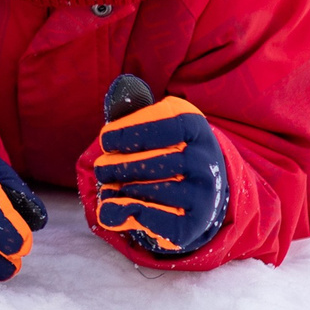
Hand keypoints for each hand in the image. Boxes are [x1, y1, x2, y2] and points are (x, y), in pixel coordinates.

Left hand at [92, 74, 228, 258]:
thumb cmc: (162, 149)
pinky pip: (148, 216)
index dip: (127, 134)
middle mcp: (205, 159)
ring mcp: (203, 194)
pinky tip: (115, 207)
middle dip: (113, 168)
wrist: (196, 192)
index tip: (106, 141)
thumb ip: (132, 105)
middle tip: (104, 170)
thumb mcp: (150, 123)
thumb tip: (123, 85)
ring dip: (116, 191)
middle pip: (145, 163)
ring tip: (111, 187)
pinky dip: (122, 212)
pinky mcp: (193, 224)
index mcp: (194, 126)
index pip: (160, 125)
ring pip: (143, 191)